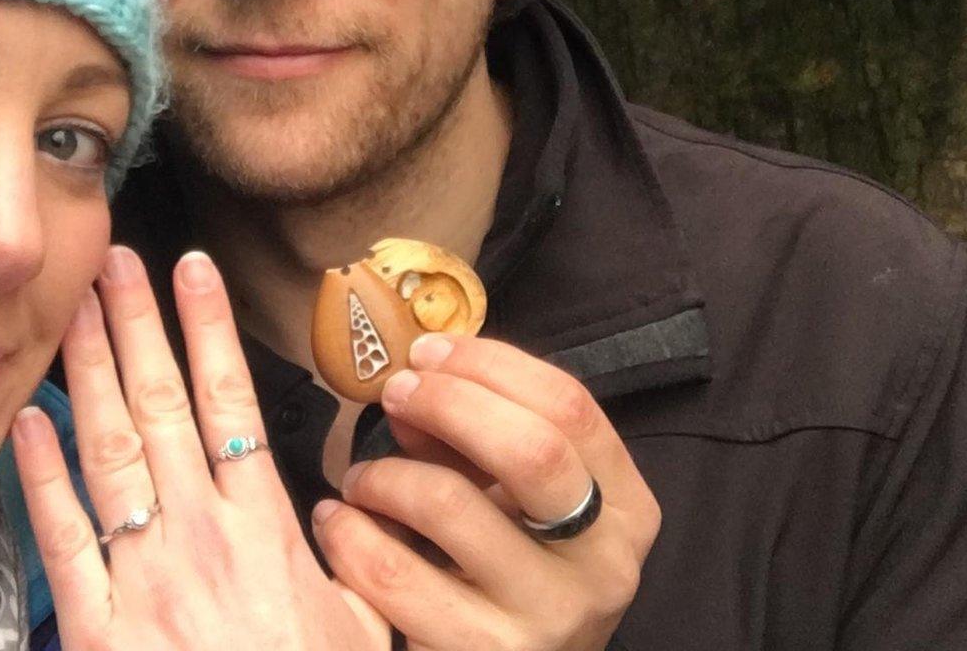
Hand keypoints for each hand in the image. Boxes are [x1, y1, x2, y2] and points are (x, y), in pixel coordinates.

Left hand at [11, 246, 390, 650]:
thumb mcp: (360, 628)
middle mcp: (203, 539)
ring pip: (113, 451)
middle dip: (136, 325)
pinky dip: (42, 475)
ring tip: (73, 307)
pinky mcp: (99, 629)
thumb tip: (337, 521)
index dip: (209, 330)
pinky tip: (29, 420)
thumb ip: (342, 566)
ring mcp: (147, 579)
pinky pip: (64, 540)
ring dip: (90, 372)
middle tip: (114, 258)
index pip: (233, 403)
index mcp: (269, 532)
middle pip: (163, 407)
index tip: (193, 270)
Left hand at [312, 334, 659, 650]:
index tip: (429, 352)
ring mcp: (551, 614)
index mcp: (627, 509)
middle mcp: (604, 562)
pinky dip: (352, 536)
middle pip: (531, 449)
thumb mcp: (519, 503)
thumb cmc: (513, 576)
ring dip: (385, 474)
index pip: (571, 407)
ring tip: (359, 479)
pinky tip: (338, 523)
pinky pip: (398, 576)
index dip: (492, 365)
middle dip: (448, 402)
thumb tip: (414, 388)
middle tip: (395, 393)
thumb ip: (478, 442)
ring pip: (452, 505)